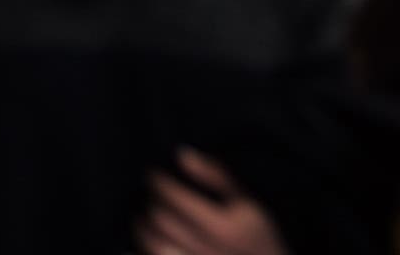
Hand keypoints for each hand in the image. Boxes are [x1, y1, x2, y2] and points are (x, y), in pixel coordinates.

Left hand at [137, 150, 286, 254]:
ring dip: (143, 223)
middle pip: (162, 219)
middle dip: (151, 201)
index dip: (161, 183)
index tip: (153, 174)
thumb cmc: (256, 232)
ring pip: (153, 241)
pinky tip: (148, 234)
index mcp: (223, 226)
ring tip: (146, 210)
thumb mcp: (246, 200)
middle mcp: (206, 248)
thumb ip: (216, 176)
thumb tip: (183, 154)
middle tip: (150, 190)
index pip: (179, 199)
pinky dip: (145, 243)